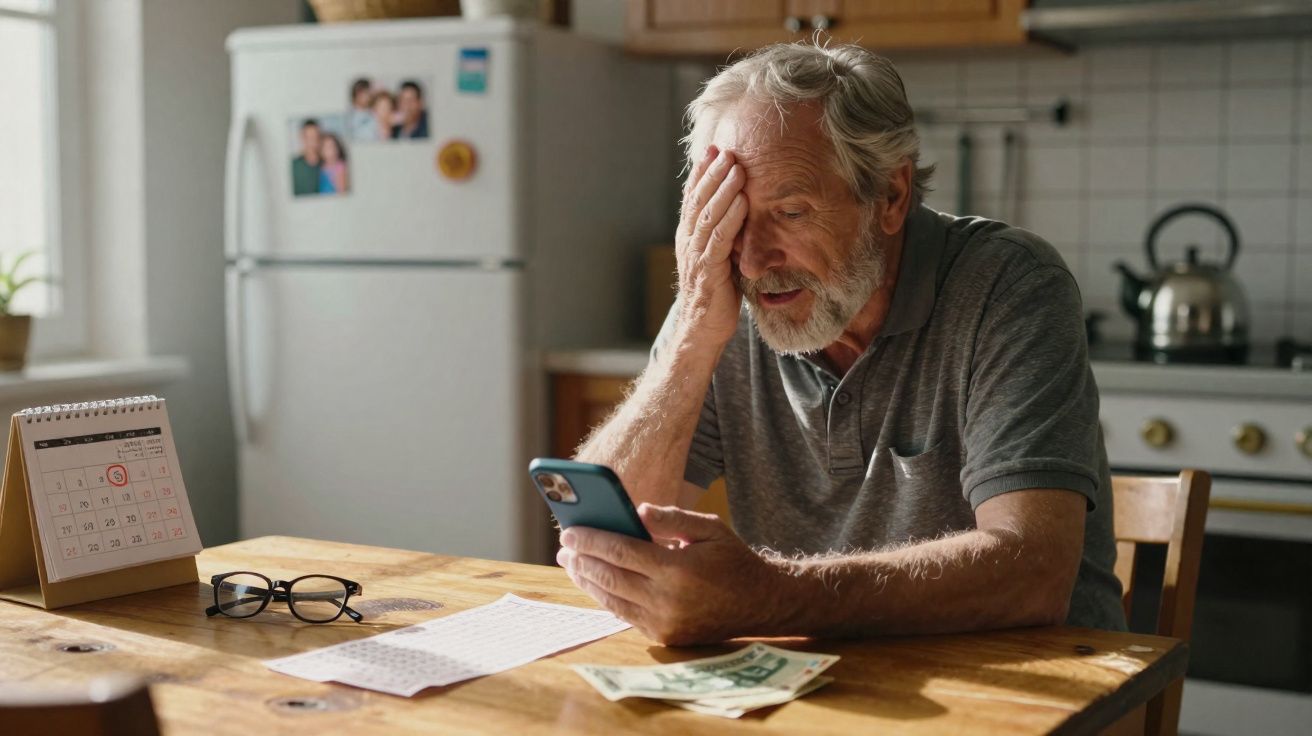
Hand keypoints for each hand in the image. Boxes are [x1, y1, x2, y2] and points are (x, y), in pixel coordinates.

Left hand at [557, 504, 780, 645]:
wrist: (761, 605)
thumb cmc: (734, 560)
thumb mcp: (710, 528)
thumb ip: (672, 519)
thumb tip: (636, 511)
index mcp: (678, 570)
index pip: (622, 551)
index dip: (592, 540)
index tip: (570, 531)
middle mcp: (667, 601)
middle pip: (611, 577)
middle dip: (583, 560)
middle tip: (564, 546)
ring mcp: (664, 623)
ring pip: (613, 600)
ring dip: (588, 581)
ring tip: (572, 564)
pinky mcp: (665, 637)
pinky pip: (626, 615)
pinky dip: (607, 598)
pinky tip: (596, 583)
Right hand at [675, 146, 747, 350]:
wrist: (702, 331)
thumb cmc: (715, 293)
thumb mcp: (717, 257)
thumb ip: (722, 234)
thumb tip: (739, 209)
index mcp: (688, 237)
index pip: (692, 198)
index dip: (701, 173)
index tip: (713, 149)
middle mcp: (687, 242)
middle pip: (698, 201)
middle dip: (712, 173)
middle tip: (726, 150)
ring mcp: (695, 257)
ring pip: (707, 216)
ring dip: (722, 190)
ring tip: (736, 168)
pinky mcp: (709, 272)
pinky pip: (719, 240)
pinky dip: (731, 219)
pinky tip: (743, 202)